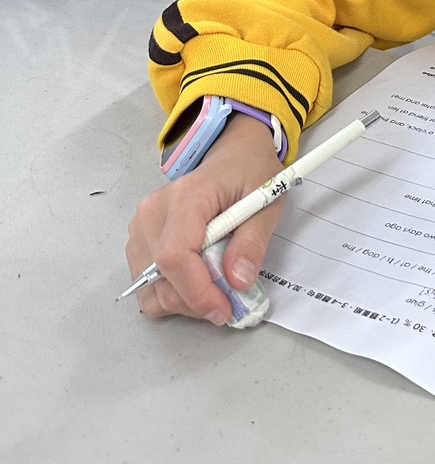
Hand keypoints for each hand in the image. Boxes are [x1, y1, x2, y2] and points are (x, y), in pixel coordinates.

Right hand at [125, 113, 283, 323]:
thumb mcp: (266, 203)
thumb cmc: (249, 173)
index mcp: (186, 197)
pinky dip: (170, 293)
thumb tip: (237, 281)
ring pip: (148, 285)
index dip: (196, 291)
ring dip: (182, 301)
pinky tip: (196, 284)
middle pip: (159, 276)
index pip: (174, 256)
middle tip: (229, 303)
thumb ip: (252, 243)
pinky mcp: (141, 237)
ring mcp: (141, 225)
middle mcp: (153, 212)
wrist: (233, 154)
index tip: (223, 309)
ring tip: (215, 291)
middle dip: (195, 301)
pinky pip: (146, 281)